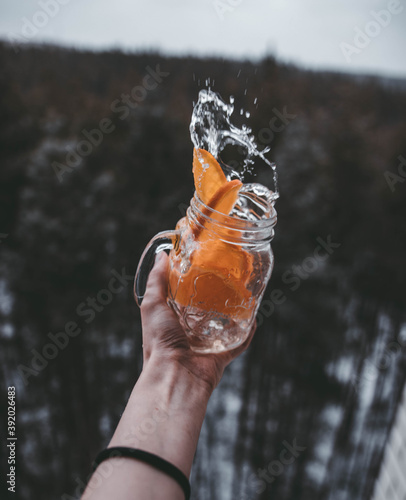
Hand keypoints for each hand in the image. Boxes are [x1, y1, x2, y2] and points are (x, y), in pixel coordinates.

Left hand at [140, 251, 255, 394]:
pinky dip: (248, 331)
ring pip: (225, 323)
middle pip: (208, 309)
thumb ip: (156, 280)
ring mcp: (207, 343)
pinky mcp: (222, 354)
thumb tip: (161, 255)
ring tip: (243, 292)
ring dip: (234, 311)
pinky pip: (240, 341)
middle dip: (218, 295)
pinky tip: (253, 316)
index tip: (205, 265)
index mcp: (174, 319)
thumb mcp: (153, 304)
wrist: (174, 373)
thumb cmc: (159, 340)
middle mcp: (191, 331)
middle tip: (228, 277)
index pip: (186, 297)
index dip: (195, 282)